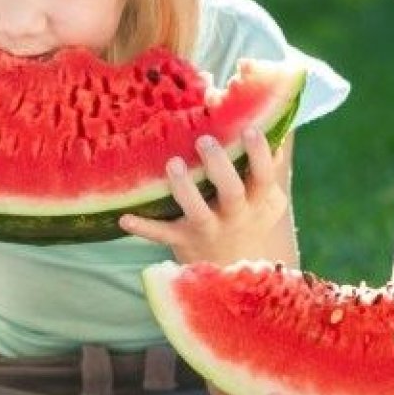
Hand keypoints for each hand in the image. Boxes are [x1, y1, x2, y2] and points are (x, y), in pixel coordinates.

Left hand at [119, 127, 287, 263]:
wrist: (232, 271)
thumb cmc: (247, 218)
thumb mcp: (265, 198)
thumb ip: (265, 166)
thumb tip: (268, 124)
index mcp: (256, 202)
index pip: (263, 177)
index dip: (259, 154)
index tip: (249, 129)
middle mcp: (234, 217)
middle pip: (232, 193)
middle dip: (220, 167)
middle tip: (205, 141)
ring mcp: (207, 230)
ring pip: (198, 213)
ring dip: (185, 190)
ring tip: (173, 164)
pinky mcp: (182, 241)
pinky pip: (162, 235)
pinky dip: (144, 228)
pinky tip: (124, 218)